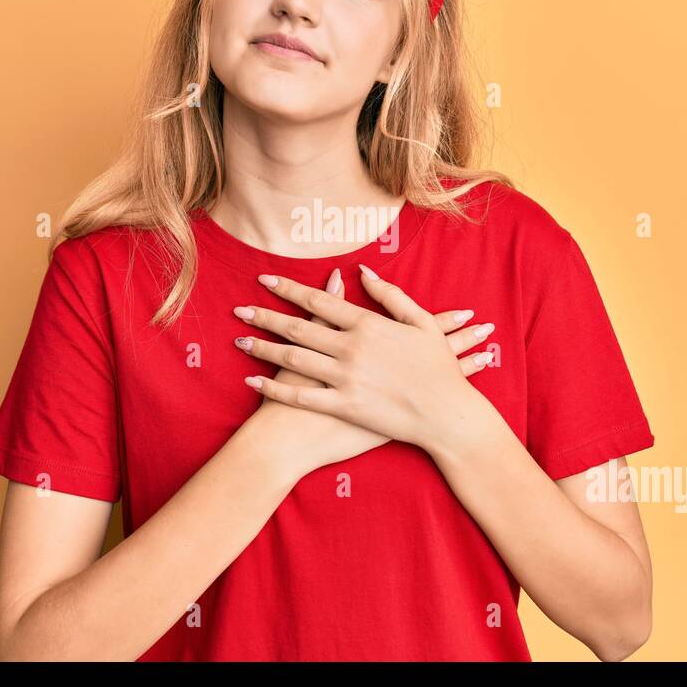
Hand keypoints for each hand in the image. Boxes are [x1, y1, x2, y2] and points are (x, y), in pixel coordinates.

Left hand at [234, 264, 496, 452]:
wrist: (447, 414)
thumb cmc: (439, 367)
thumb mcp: (421, 322)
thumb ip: (390, 295)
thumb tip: (362, 272)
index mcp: (368, 324)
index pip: (318, 300)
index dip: (288, 289)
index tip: (265, 280)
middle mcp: (351, 348)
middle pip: (297, 327)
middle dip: (265, 317)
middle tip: (239, 310)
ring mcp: (345, 378)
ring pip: (293, 359)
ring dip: (263, 348)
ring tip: (240, 340)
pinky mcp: (344, 406)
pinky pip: (301, 396)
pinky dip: (275, 387)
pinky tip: (254, 380)